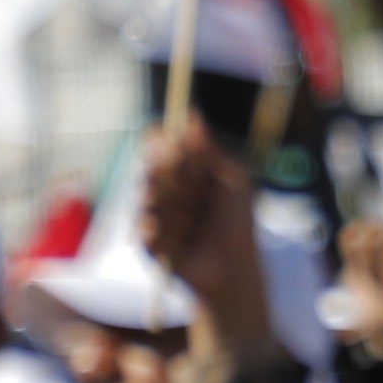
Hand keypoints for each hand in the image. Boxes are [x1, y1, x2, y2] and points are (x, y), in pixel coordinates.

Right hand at [132, 120, 274, 369]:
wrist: (233, 267)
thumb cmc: (238, 223)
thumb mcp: (233, 180)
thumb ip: (210, 150)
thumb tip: (192, 114)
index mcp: (182, 174)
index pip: (160, 148)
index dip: (166, 147)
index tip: (177, 148)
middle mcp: (163, 191)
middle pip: (150, 168)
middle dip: (177, 179)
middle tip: (198, 193)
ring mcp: (151, 215)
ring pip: (146, 194)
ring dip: (176, 207)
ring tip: (195, 223)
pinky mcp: (145, 240)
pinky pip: (145, 224)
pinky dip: (166, 230)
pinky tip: (182, 241)